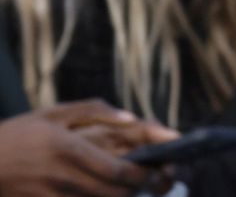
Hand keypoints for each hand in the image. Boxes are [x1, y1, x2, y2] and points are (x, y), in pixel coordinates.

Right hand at [0, 102, 169, 195]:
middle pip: (115, 195)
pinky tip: (100, 192)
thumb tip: (131, 118)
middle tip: (149, 181)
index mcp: (68, 149)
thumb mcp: (51, 114)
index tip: (157, 171)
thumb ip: (94, 111)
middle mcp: (62, 178)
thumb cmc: (15, 136)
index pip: (118, 170)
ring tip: (126, 187)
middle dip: (137, 190)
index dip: (143, 176)